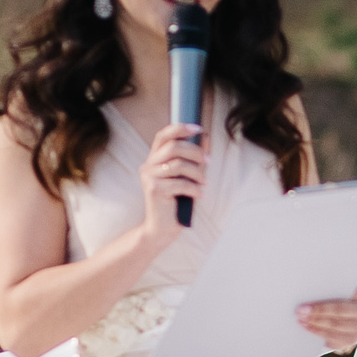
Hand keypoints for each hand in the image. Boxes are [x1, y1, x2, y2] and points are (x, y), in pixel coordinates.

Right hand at [137, 122, 205, 243]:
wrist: (162, 228)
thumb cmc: (176, 201)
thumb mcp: (187, 176)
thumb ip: (194, 158)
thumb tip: (206, 136)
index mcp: (154, 159)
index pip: (163, 135)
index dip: (180, 128)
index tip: (199, 128)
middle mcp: (148, 165)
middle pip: (174, 146)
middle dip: (196, 152)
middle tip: (209, 161)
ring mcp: (149, 177)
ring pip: (179, 164)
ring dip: (197, 173)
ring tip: (204, 182)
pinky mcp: (154, 190)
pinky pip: (180, 183)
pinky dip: (195, 189)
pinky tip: (200, 195)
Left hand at [298, 290, 356, 351]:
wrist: (343, 314)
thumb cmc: (336, 299)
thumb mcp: (335, 291)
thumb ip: (327, 291)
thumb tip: (306, 292)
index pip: (341, 301)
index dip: (322, 305)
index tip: (305, 306)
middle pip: (338, 314)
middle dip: (317, 314)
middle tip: (300, 313)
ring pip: (336, 327)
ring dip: (316, 324)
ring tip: (301, 320)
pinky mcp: (352, 340)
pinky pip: (334, 339)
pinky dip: (319, 333)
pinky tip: (308, 328)